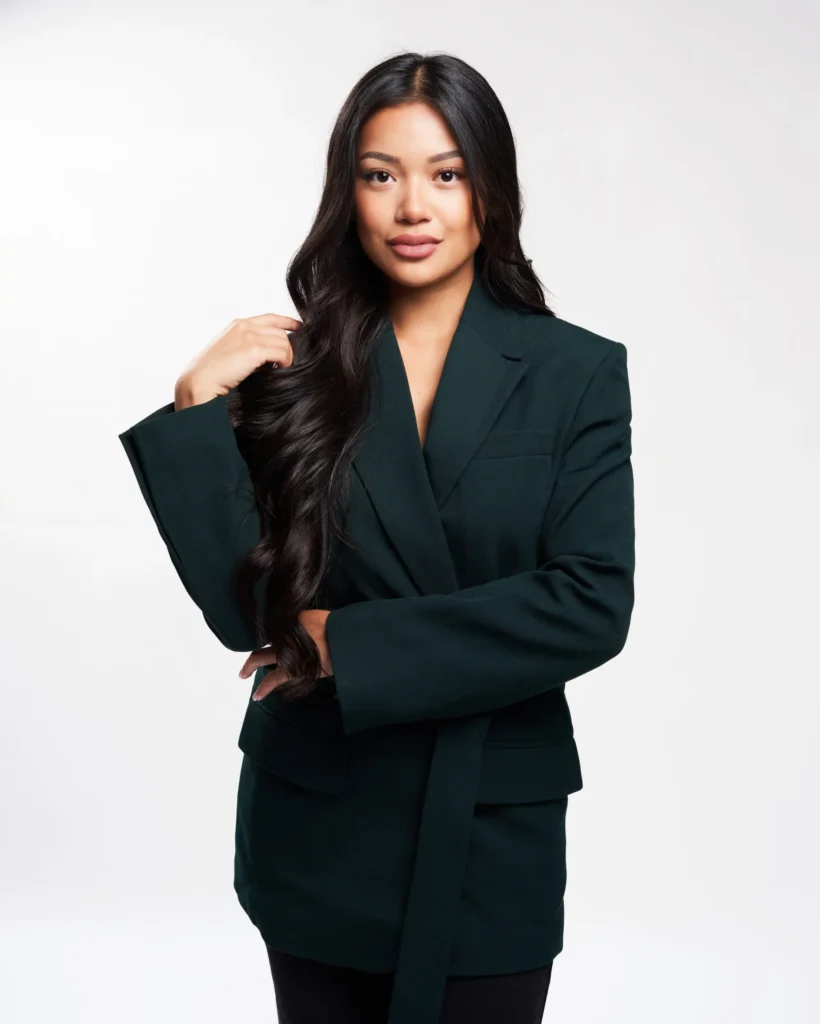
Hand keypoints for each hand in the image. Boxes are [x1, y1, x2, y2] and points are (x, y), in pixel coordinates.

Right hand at [174, 312, 302, 408]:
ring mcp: (249, 336)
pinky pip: (282, 354)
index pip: (270, 318)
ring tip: (280, 369)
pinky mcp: (253, 350)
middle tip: (285, 363)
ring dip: (287, 358)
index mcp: (238, 325)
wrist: (200, 381)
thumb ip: (247, 345)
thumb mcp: (230, 350)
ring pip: (284, 343)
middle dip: (288, 348)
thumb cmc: (213, 372)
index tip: (299, 326)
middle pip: (281, 333)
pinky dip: (285, 363)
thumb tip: (268, 354)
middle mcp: (245, 326)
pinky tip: (278, 370)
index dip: (287, 321)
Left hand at [240, 609, 332, 700]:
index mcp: (287, 620)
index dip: (264, 628)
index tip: (259, 633)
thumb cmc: (334, 626)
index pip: (269, 623)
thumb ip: (301, 617)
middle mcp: (281, 635)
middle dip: (251, 645)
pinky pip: (272, 680)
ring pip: (260, 657)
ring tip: (243, 674)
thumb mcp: (315, 615)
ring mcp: (284, 652)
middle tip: (244, 650)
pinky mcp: (290, 669)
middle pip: (260, 639)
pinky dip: (264, 688)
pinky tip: (256, 696)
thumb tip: (294, 620)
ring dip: (249, 666)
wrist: (342, 641)